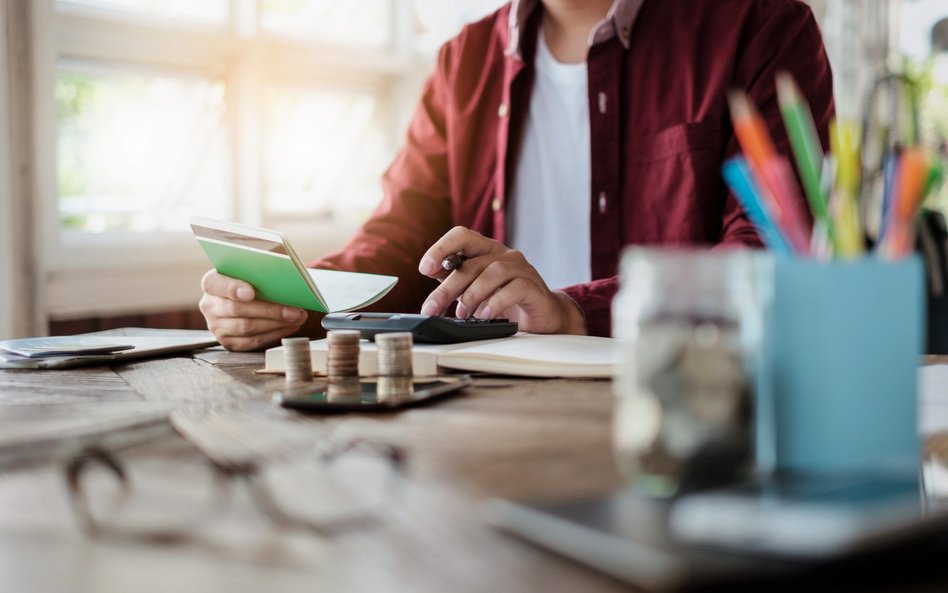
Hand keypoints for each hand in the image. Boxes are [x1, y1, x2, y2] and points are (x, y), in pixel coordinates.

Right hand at [199, 270, 308, 350]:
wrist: (246, 298)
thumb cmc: (252, 280)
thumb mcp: (253, 268)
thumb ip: (262, 265)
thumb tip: (286, 268)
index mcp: (211, 283)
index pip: (215, 284)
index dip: (232, 288)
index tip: (250, 292)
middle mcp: (210, 305)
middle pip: (237, 309)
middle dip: (269, 310)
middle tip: (294, 310)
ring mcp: (217, 326)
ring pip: (246, 328)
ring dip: (276, 324)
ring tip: (297, 317)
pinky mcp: (229, 342)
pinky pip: (252, 342)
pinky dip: (274, 334)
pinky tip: (289, 326)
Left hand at [417, 227, 585, 334]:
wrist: (542, 317)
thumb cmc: (506, 301)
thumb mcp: (475, 289)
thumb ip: (455, 279)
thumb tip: (430, 272)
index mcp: (486, 250)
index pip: (461, 236)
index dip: (441, 248)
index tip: (424, 268)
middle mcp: (504, 254)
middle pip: (471, 263)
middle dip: (447, 288)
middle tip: (432, 308)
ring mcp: (521, 269)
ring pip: (492, 273)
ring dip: (471, 295)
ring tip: (463, 314)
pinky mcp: (534, 287)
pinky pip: (513, 289)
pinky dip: (495, 302)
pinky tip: (485, 314)